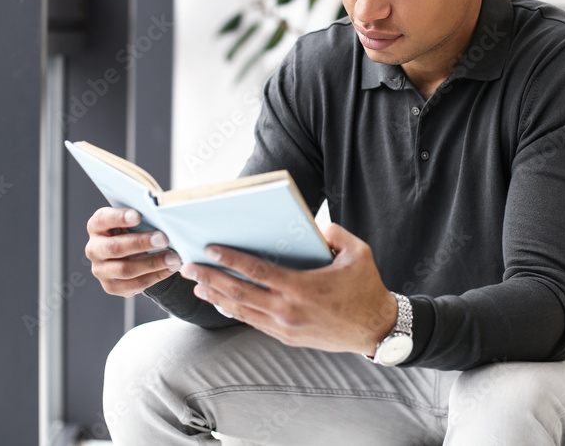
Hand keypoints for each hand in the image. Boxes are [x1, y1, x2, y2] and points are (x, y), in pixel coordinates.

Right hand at [85, 207, 180, 296]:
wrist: (133, 255)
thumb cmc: (134, 232)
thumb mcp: (134, 222)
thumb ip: (142, 218)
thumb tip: (162, 216)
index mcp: (97, 227)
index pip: (102, 219)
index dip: (119, 217)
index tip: (138, 216)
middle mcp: (94, 249)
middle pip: (114, 247)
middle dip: (141, 243)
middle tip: (163, 239)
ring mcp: (100, 270)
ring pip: (125, 269)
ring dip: (152, 263)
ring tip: (173, 258)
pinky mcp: (111, 287)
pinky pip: (134, 284)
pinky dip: (155, 276)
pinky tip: (170, 268)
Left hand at [179, 223, 398, 355]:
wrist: (377, 329)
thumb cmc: (367, 288)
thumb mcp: (357, 253)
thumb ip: (333, 233)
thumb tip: (314, 227)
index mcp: (302, 287)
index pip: (256, 272)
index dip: (230, 260)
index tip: (210, 249)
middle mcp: (288, 310)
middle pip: (239, 293)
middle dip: (210, 278)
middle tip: (187, 266)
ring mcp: (286, 327)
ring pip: (242, 311)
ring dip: (217, 297)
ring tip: (197, 285)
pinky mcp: (288, 337)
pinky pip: (254, 323)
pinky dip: (235, 311)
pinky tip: (222, 301)